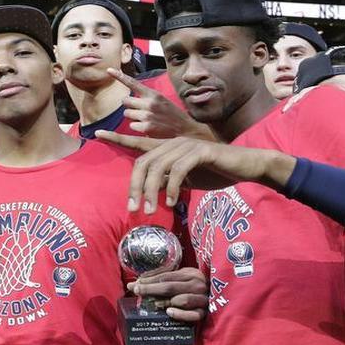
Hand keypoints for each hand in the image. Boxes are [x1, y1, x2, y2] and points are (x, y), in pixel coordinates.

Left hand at [93, 132, 295, 212]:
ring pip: (158, 167)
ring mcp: (187, 145)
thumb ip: (168, 181)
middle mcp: (175, 142)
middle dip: (135, 187)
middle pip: (143, 162)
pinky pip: (178, 170)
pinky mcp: (201, 152)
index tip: (97, 134)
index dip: (117, 138)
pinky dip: (172, 188)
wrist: (246, 167)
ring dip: (152, 192)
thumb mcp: (187, 179)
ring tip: (152, 211)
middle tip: (135, 209)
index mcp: (169, 148)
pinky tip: (172, 202)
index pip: (138, 143)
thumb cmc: (217, 172)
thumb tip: (151, 190)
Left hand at [109, 68, 198, 138]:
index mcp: (153, 94)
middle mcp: (149, 103)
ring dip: (133, 117)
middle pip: (125, 101)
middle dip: (130, 106)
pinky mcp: (146, 127)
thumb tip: (130, 97)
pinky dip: (138, 127)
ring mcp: (147, 115)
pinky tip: (149, 127)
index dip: (119, 76)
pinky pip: (132, 125)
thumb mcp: (162, 100)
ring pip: (126, 114)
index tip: (109, 70)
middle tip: (141, 110)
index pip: (133, 83)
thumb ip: (147, 97)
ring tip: (147, 119)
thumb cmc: (172, 114)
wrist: (186, 129)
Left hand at [128, 267, 207, 322]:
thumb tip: (140, 281)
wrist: (220, 297)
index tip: (134, 284)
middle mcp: (198, 285)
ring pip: (182, 300)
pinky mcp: (205, 313)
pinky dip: (180, 314)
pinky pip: (193, 315)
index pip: (167, 276)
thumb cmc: (193, 288)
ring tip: (154, 303)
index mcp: (191, 274)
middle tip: (136, 290)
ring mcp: (203, 299)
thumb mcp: (182, 278)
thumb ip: (165, 278)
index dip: (149, 280)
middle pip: (170, 287)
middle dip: (151, 289)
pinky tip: (169, 313)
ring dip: (166, 301)